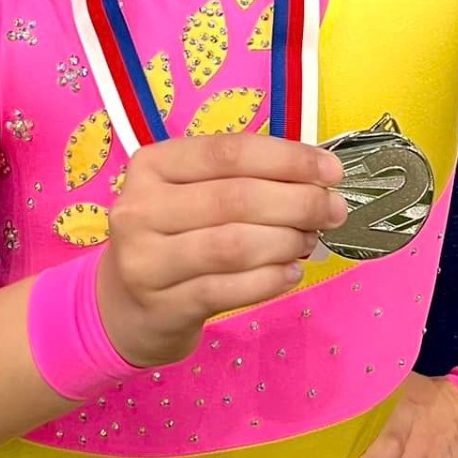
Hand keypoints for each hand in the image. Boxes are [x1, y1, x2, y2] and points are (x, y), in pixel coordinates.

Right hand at [97, 134, 347, 367]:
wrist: (123, 306)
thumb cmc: (173, 236)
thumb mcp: (191, 193)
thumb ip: (243, 178)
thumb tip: (319, 176)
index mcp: (153, 165)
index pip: (229, 152)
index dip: (287, 158)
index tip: (331, 170)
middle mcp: (140, 208)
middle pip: (236, 198)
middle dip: (298, 202)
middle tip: (333, 211)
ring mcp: (146, 260)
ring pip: (234, 245)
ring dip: (286, 241)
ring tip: (309, 241)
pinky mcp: (162, 305)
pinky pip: (229, 290)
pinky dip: (270, 280)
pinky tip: (291, 273)